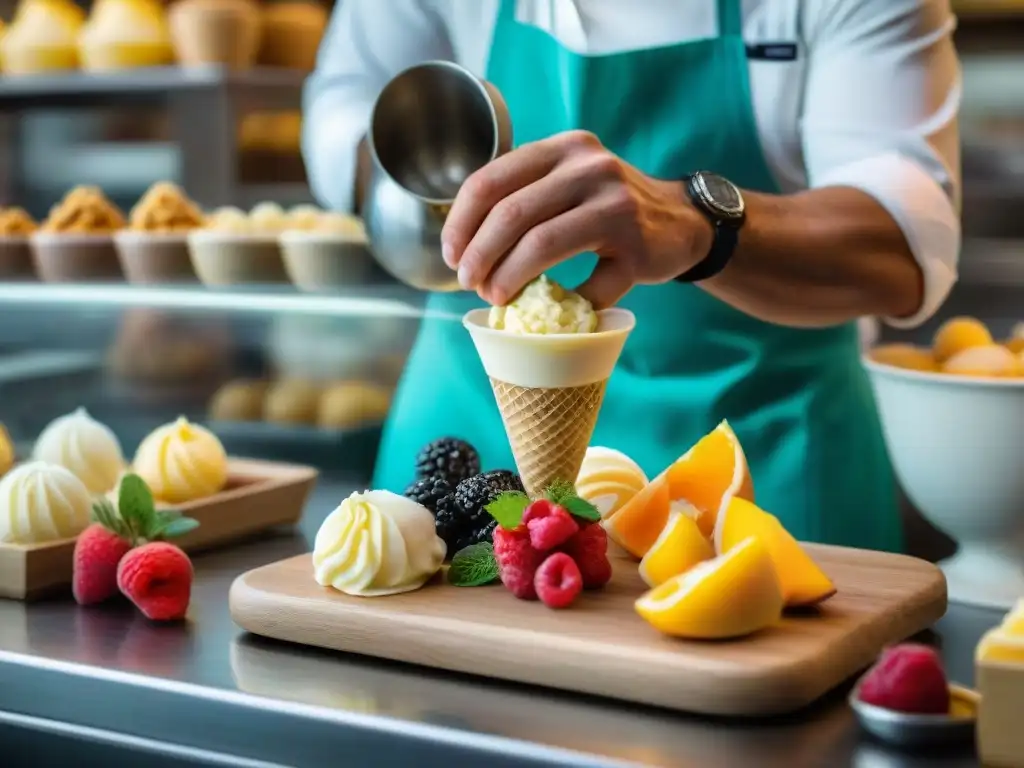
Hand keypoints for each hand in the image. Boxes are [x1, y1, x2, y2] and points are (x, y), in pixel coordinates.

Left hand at [441, 130, 713, 307]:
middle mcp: (589, 168)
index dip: (460, 222)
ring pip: (541, 244)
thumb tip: (464, 244)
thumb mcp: (569, 180)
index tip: (450, 254)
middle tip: (468, 282)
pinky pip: (590, 285)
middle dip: (478, 254)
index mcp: (562, 149)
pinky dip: (566, 302)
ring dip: (508, 278)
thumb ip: (524, 194)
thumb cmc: (609, 206)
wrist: (682, 221)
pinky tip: (554, 308)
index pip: (491, 180)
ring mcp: (616, 206)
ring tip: (494, 296)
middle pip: (510, 214)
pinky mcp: (637, 249)